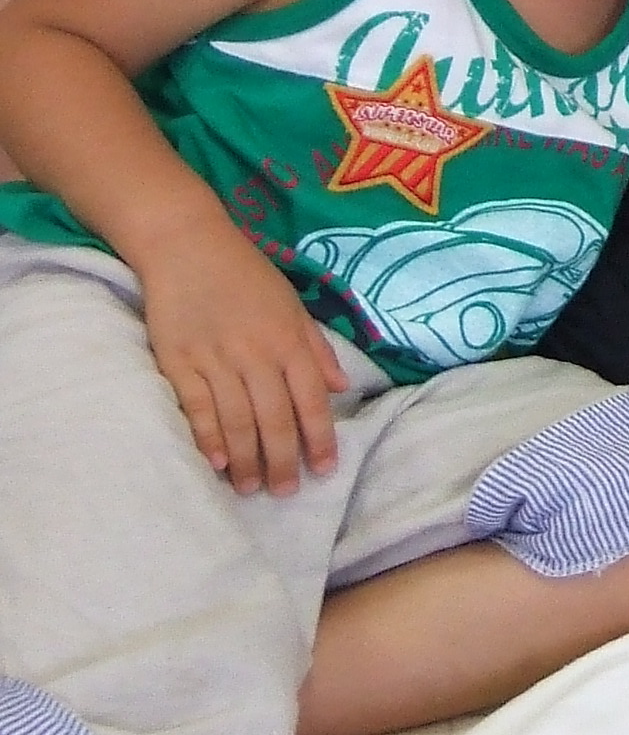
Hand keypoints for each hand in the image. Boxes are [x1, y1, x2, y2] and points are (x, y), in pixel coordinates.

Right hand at [142, 225, 348, 496]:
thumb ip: (316, 348)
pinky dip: (208, 438)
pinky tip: (216, 463)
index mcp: (289, 340)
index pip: (312, 400)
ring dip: (246, 460)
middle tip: (285, 491)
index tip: (324, 470)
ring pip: (237, 421)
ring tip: (250, 488)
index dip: (320, 438)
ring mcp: (216, 359)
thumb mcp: (292, 304)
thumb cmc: (245, 274)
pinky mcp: (179, 361)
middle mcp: (257, 354)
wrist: (187, 244)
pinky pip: (196, 408)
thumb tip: (342, 386)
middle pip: (275, 419)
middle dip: (282, 461)